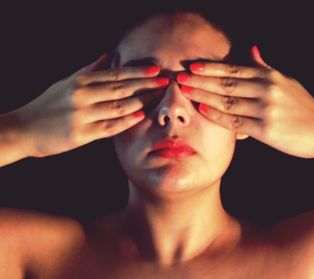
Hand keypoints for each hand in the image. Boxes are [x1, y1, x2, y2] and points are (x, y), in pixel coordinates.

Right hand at [15, 54, 168, 157]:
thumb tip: (110, 55)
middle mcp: (81, 95)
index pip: (116, 74)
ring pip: (118, 107)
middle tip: (166, 82)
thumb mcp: (67, 82)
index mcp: (80, 81)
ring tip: (159, 98)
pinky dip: (125, 122)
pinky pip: (108, 128)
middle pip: (121, 88)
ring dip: (141, 101)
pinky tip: (140, 116)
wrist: (24, 128)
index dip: (138, 71)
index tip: (156, 69)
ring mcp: (81, 115)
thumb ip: (90, 69)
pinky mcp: (79, 135)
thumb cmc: (49, 104)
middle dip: (146, 84)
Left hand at [177, 46, 313, 159]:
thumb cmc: (302, 107)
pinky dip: (217, 116)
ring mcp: (266, 109)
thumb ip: (265, 67)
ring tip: (185, 92)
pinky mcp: (266, 129)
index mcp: (269, 76)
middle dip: (200, 80)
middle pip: (226, 83)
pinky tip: (203, 110)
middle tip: (180, 78)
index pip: (233, 70)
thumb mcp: (286, 81)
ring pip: (227, 101)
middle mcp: (267, 89)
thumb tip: (251, 49)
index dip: (210, 68)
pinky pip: (235, 122)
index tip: (192, 67)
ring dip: (203, 96)